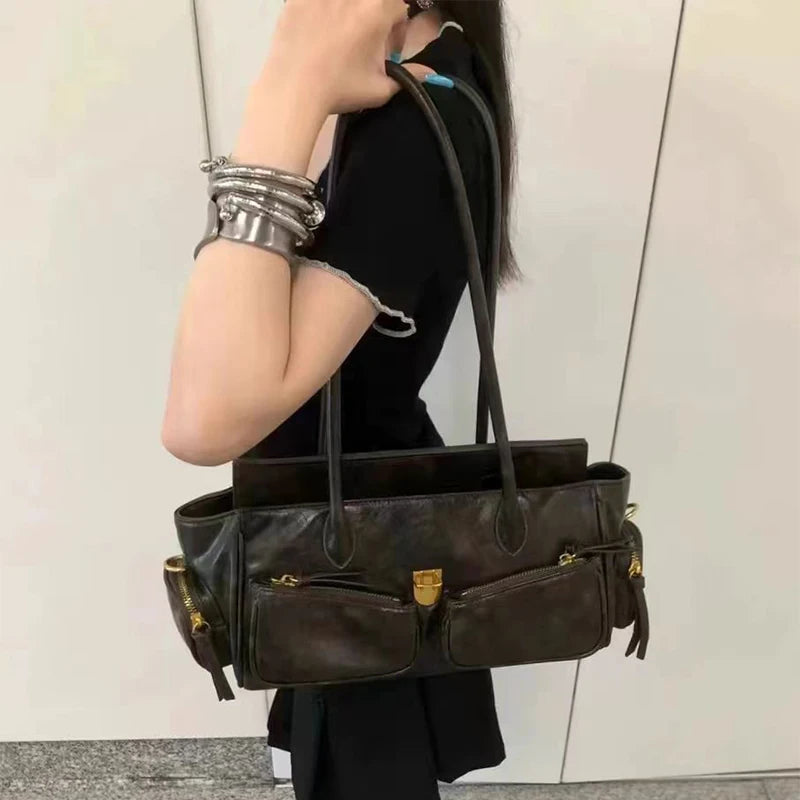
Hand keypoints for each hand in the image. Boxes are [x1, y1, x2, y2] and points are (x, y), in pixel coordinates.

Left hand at [261, 0, 433, 113]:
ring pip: (343, 4)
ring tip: (338, 37)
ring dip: (346, 15)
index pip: (397, 7)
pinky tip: (315, 33)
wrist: (293, 90)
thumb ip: (410, 77)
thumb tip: (431, 74)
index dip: (395, 28)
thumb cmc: (340, 89)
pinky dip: (319, 13)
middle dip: (372, 18)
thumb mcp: (380, 88)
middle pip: (371, 4)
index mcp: (376, 11)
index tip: (386, 49)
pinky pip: (315, 3)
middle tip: (362, 43)